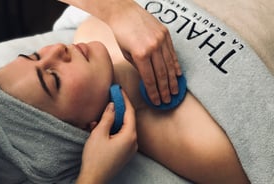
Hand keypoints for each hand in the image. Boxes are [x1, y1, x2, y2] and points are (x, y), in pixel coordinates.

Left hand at [58, 0, 181, 104]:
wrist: (124, 12)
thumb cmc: (122, 33)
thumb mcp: (126, 53)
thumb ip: (138, 67)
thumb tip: (148, 79)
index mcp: (140, 54)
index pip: (149, 79)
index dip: (153, 92)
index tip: (156, 101)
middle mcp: (153, 48)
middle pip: (161, 74)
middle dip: (164, 90)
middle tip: (167, 100)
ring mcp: (161, 41)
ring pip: (169, 65)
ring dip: (172, 81)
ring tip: (175, 91)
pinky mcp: (166, 35)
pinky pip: (173, 53)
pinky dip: (175, 65)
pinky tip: (178, 75)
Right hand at [76, 90, 136, 183]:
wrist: (94, 179)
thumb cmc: (95, 158)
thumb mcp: (99, 134)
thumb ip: (107, 117)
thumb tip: (112, 105)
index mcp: (130, 136)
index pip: (130, 112)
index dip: (124, 99)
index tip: (119, 90)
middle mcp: (133, 142)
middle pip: (128, 119)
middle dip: (119, 109)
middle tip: (112, 98)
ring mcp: (130, 148)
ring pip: (123, 128)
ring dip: (113, 120)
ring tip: (102, 115)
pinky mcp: (124, 153)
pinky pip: (121, 136)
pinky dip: (113, 130)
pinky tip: (100, 128)